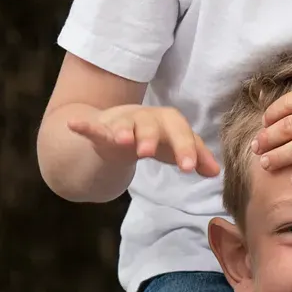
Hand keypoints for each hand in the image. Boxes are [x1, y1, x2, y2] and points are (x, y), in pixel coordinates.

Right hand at [66, 104, 218, 175]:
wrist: (121, 130)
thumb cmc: (156, 139)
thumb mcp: (175, 148)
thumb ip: (196, 158)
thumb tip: (216, 171)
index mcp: (169, 123)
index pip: (181, 133)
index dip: (187, 149)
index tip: (191, 168)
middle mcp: (146, 119)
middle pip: (152, 125)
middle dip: (152, 138)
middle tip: (150, 152)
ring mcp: (123, 123)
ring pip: (124, 125)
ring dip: (124, 131)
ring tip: (123, 139)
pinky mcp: (101, 130)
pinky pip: (92, 127)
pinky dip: (83, 126)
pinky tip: (75, 124)